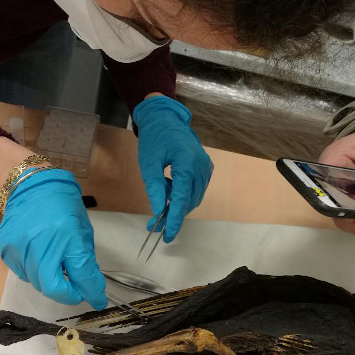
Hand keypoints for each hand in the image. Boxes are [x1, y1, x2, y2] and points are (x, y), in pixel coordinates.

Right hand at [0, 169, 106, 309]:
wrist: (31, 186)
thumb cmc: (63, 206)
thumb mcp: (82, 230)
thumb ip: (85, 260)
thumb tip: (90, 287)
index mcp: (67, 237)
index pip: (81, 275)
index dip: (92, 292)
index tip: (98, 300)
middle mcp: (41, 244)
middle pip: (53, 288)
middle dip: (68, 294)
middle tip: (76, 291)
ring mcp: (19, 248)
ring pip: (36, 282)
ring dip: (51, 282)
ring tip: (57, 266)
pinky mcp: (5, 249)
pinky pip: (22, 272)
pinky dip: (35, 272)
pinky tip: (40, 257)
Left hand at [133, 95, 212, 242]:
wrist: (165, 119)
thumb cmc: (155, 138)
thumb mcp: (149, 163)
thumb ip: (155, 187)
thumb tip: (159, 210)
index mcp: (187, 163)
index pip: (182, 199)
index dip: (174, 220)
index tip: (167, 236)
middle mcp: (201, 167)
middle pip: (190, 201)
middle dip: (173, 215)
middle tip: (155, 225)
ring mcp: (206, 168)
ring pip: (194, 198)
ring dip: (178, 204)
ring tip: (161, 197)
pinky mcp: (205, 169)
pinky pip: (196, 189)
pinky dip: (183, 194)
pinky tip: (170, 187)